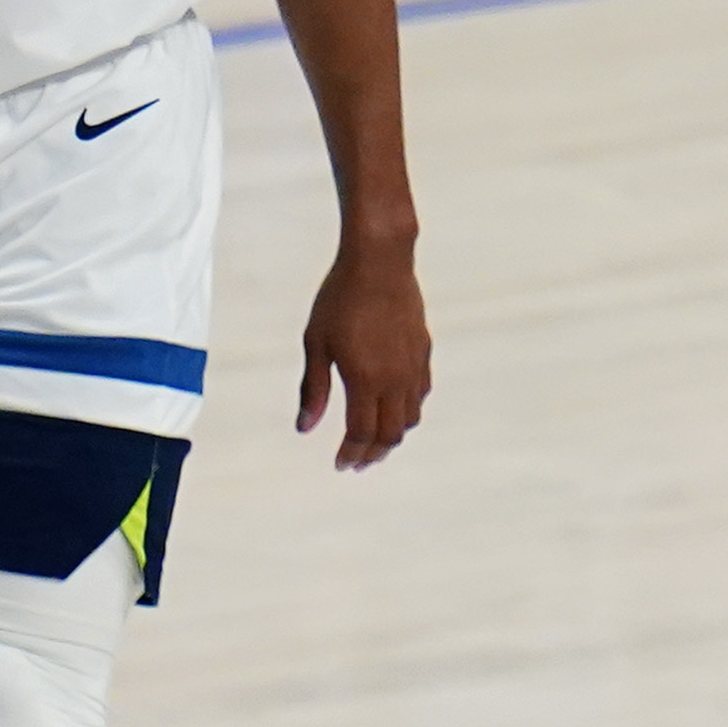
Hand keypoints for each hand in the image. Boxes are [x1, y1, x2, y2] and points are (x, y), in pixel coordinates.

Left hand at [295, 228, 428, 468]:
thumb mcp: (316, 344)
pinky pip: (420, 393)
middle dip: (373, 453)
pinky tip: (393, 407)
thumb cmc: (339, 299)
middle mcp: (394, 379)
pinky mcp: (423, 351)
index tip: (340, 465)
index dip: (351, 454)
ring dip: (392, 435)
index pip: (361, 434)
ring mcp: (413, 366)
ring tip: (375, 440)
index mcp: (365, 379)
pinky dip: (408, 410)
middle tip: (357, 462)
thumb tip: (305, 427)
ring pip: (410, 417)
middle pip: (390, 434)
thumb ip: (312, 389)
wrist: (379, 261)